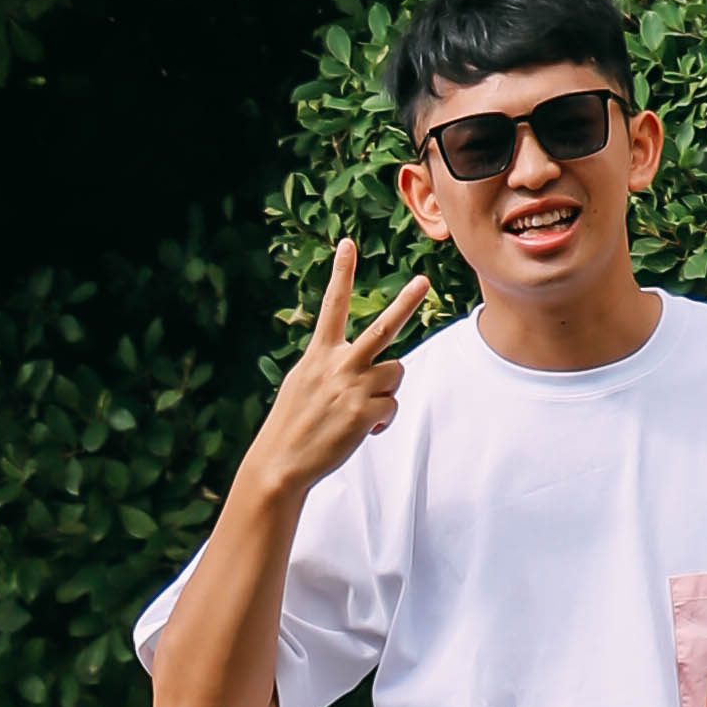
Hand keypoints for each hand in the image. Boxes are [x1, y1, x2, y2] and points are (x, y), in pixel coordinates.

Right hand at [240, 241, 429, 505]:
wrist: (281, 463)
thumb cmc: (292, 421)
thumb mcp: (303, 381)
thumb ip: (331, 365)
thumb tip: (366, 365)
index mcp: (319, 353)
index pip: (332, 305)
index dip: (341, 273)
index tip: (348, 243)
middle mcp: (338, 364)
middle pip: (383, 328)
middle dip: (405, 303)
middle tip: (424, 281)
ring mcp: (353, 388)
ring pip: (395, 373)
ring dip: (385, 389)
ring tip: (360, 409)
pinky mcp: (365, 413)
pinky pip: (391, 406)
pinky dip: (381, 419)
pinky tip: (362, 429)